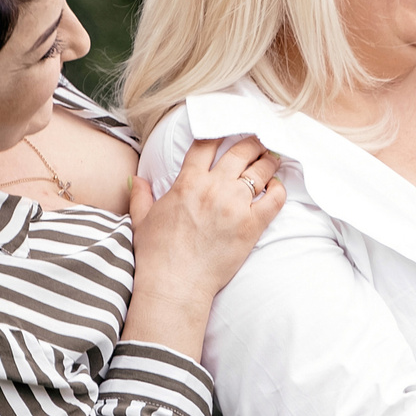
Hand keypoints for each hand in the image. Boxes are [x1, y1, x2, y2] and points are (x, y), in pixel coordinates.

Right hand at [128, 138, 285, 300]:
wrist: (175, 284)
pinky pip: (275, 199)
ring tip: (271, 160)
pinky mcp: (252, 225)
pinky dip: (278, 189)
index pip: (207, 144)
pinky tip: (276, 187)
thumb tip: (137, 179)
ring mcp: (235, 205)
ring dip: (268, 162)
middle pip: (240, 151)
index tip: (228, 131)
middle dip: (251, 142)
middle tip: (258, 142)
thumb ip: (141, 195)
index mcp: (188, 182)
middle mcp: (214, 188)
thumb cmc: (157, 254)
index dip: (219, 133)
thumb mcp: (142, 219)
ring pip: (260, 171)